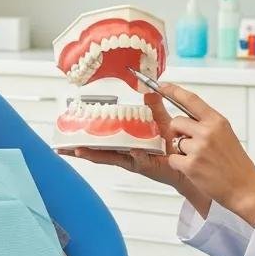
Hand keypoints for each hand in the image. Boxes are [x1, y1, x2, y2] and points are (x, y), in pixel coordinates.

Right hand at [57, 92, 198, 196]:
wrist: (190, 160)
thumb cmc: (174, 144)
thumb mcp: (161, 121)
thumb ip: (154, 107)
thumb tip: (148, 89)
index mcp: (126, 142)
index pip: (101, 141)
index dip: (85, 140)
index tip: (68, 138)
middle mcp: (126, 153)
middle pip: (98, 152)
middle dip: (81, 150)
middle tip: (64, 147)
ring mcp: (134, 161)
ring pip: (110, 158)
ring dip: (95, 154)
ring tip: (79, 150)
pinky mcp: (148, 166)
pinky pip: (139, 159)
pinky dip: (134, 154)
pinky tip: (130, 149)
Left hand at [154, 83, 254, 225]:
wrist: (245, 188)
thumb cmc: (236, 164)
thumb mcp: (226, 134)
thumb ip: (208, 124)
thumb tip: (187, 117)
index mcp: (217, 121)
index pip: (191, 100)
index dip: (174, 91)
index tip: (162, 86)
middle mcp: (208, 131)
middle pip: (176, 122)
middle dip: (178, 132)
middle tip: (191, 144)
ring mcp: (198, 148)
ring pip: (174, 141)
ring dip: (181, 151)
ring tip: (199, 159)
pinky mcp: (190, 165)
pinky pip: (173, 159)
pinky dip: (180, 165)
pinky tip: (196, 169)